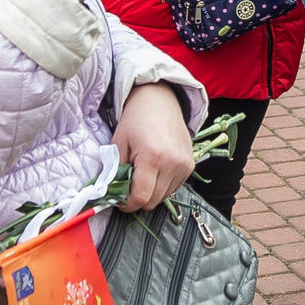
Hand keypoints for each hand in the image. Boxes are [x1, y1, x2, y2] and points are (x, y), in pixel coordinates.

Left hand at [111, 84, 196, 212]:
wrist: (159, 101)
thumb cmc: (136, 119)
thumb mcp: (119, 143)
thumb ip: (115, 172)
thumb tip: (113, 195)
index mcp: (152, 157)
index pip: (141, 197)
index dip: (127, 203)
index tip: (120, 199)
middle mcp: (173, 163)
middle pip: (153, 201)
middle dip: (138, 198)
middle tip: (128, 186)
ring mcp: (184, 165)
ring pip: (164, 197)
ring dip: (151, 192)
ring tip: (143, 175)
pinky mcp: (190, 165)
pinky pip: (174, 187)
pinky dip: (162, 186)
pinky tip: (155, 171)